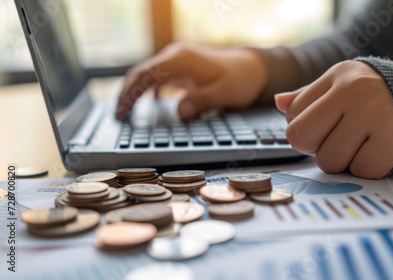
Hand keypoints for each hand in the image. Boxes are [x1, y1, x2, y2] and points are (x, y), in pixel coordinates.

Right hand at [116, 43, 267, 119]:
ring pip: (146, 74)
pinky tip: (147, 103)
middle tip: (118, 116)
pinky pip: (157, 77)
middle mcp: (175, 56)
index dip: (130, 94)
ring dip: (134, 91)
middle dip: (126, 93)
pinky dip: (147, 89)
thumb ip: (201, 102)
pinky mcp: (181, 68)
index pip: (145, 75)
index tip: (121, 112)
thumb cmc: (241, 79)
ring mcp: (177, 61)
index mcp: (182, 60)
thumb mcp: (225, 93)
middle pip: (140, 73)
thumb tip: (180, 112)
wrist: (253, 68)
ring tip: (126, 112)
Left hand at [275, 61, 392, 178]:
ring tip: (366, 144)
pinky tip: (383, 151)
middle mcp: (355, 90)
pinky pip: (361, 172)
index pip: (293, 118)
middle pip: (304, 140)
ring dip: (346, 161)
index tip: (330, 128)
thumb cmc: (379, 98)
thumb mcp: (345, 86)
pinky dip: (370, 169)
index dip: (308, 132)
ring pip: (330, 161)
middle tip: (345, 140)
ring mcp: (376, 114)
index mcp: (339, 75)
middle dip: (319, 149)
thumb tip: (279, 103)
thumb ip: (311, 97)